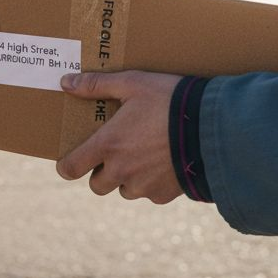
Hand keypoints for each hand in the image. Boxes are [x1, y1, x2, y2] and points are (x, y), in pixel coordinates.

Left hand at [56, 70, 183, 203]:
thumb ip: (97, 85)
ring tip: (144, 157)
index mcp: (107, 145)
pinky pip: (150, 194)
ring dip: (128, 179)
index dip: (67, 167)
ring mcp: (143, 186)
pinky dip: (153, 184)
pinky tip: (165, 163)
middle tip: (116, 154)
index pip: (70, 169)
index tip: (71, 161)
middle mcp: (121, 171)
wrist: (211, 126)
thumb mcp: (133, 83)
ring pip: (124, 191)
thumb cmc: (169, 100)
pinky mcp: (164, 195)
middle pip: (97, 186)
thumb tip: (66, 82)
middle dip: (101, 173)